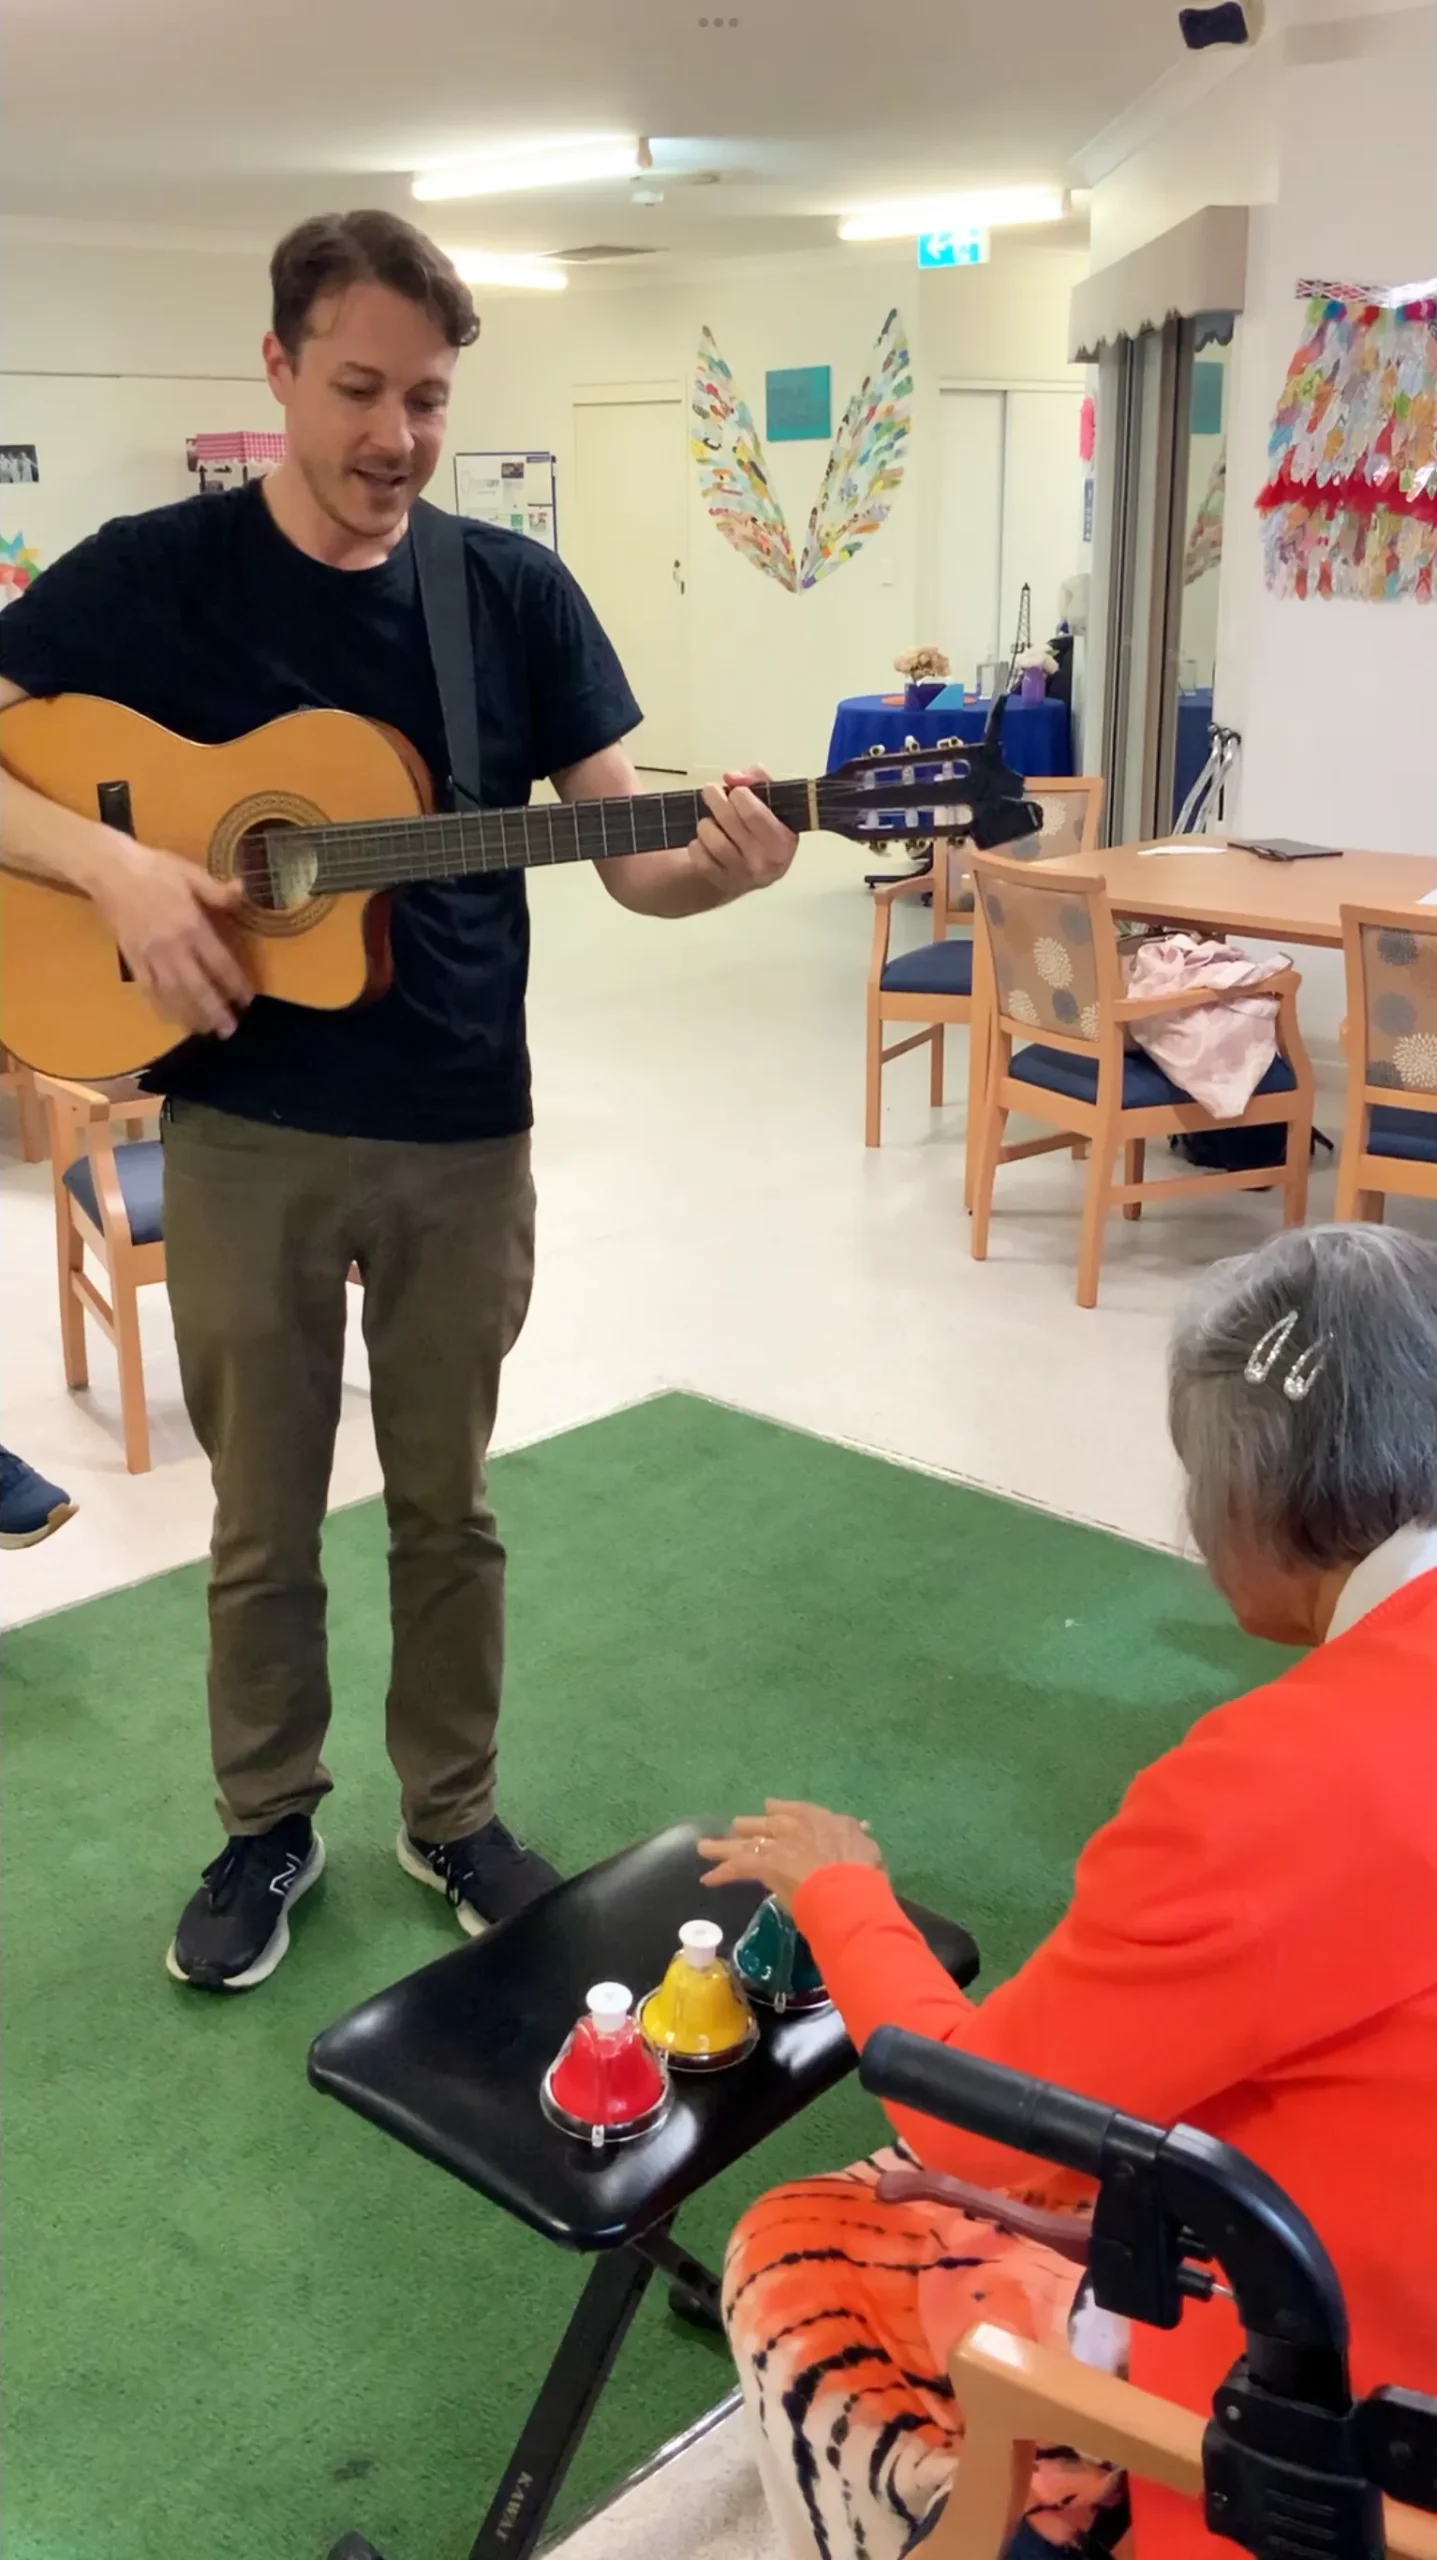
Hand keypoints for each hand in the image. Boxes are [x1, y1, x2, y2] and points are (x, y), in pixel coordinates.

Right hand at [93, 841, 250, 1036]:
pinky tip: (173, 1019)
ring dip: (191, 1015)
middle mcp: (172, 947)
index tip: (247, 1001)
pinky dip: (162, 1008)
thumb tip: (242, 891)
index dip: (234, 984)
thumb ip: (216, 890)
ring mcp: (150, 956)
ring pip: (173, 994)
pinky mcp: (132, 960)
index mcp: (191, 926)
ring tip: (205, 1032)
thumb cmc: (153, 870)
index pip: (219, 963)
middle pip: (197, 987)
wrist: (109, 871)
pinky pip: (149, 990)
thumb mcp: (190, 873)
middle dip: (215, 1011)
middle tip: (230, 1030)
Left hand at [685, 765, 797, 902]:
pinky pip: (700, 856)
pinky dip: (697, 844)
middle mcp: (766, 862)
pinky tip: (704, 841)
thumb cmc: (762, 829)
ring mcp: (743, 875)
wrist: (751, 870)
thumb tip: (731, 777)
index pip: (754, 813)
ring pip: (712, 839)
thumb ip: (757, 780)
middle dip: (716, 799)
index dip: (739, 795)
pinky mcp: (722, 882)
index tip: (735, 790)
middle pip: (729, 820)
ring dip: (706, 824)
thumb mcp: (771, 803)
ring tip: (709, 821)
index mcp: (784, 842)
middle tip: (711, 791)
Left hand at [699, 1800, 883, 1911]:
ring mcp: (774, 1843)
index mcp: (819, 1819)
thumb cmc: (861, 1871)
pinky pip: (735, 1867)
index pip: (794, 1809)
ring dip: (723, 1846)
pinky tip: (707, 1879)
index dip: (780, 1810)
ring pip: (742, 1842)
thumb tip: (862, 1828)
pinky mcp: (760, 1864)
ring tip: (704, 1847)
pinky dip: (720, 1873)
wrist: (844, 1885)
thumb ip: (859, 1836)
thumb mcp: (868, 1848)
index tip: (771, 1809)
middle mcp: (792, 1825)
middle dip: (749, 1826)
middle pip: (763, 1822)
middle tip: (737, 1828)